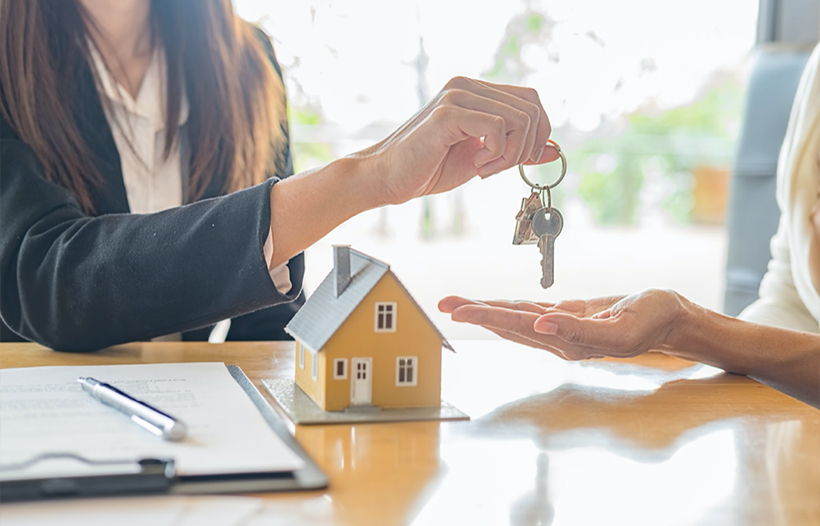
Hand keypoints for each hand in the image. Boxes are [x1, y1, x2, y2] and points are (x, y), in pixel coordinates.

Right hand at [353, 76, 559, 205]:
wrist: (388, 178)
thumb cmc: (428, 167)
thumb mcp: (484, 158)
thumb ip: (516, 149)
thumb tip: (553, 149)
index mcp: (475, 91)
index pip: (530, 99)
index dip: (538, 133)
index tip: (521, 161)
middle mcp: (466, 85)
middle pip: (531, 107)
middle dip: (527, 147)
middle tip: (500, 168)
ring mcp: (456, 95)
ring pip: (519, 118)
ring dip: (510, 154)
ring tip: (484, 168)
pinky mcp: (448, 113)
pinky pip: (498, 128)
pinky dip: (496, 154)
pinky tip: (476, 166)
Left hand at [438, 289, 687, 359]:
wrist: (669, 318)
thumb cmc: (651, 320)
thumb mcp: (621, 327)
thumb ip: (580, 330)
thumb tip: (540, 325)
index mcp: (567, 342)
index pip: (517, 325)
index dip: (487, 315)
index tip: (461, 311)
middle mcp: (557, 338)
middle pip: (507, 322)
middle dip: (474, 313)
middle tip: (443, 304)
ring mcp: (560, 329)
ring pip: (514, 316)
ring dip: (485, 309)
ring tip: (456, 303)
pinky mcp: (567, 317)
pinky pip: (530, 311)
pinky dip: (507, 306)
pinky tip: (488, 305)